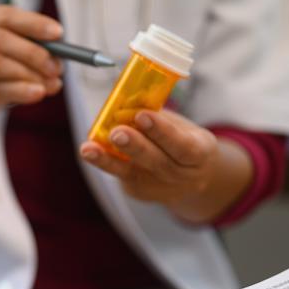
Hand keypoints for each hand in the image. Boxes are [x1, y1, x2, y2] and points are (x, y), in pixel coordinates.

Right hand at [0, 5, 64, 147]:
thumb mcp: (2, 65)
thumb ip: (24, 58)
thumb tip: (58, 62)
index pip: (4, 15)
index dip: (33, 23)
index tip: (58, 33)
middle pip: (0, 39)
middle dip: (34, 53)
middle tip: (56, 67)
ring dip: (29, 74)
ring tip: (49, 85)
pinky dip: (19, 91)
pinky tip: (35, 94)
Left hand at [79, 110, 219, 207]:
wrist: (189, 179)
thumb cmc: (182, 141)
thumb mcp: (182, 126)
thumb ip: (159, 115)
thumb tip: (131, 96)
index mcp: (199, 153)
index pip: (182, 144)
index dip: (162, 131)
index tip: (142, 115)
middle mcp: (181, 174)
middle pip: (157, 161)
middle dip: (134, 146)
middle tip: (116, 132)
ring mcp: (159, 187)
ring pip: (132, 173)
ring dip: (108, 160)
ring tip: (89, 149)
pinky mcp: (139, 191)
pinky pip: (121, 175)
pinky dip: (104, 162)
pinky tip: (90, 152)